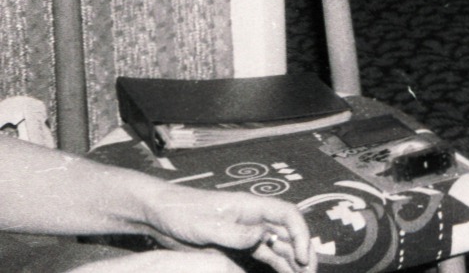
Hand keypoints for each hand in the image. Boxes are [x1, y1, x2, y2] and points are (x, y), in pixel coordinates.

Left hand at [144, 187, 314, 272]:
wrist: (159, 214)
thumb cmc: (181, 212)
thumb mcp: (205, 224)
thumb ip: (233, 232)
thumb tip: (262, 236)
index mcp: (251, 206)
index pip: (288, 215)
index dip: (301, 234)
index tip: (302, 257)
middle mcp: (255, 218)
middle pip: (289, 233)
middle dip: (303, 252)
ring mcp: (247, 232)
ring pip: (279, 247)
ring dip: (292, 262)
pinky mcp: (236, 245)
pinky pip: (263, 256)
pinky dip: (276, 266)